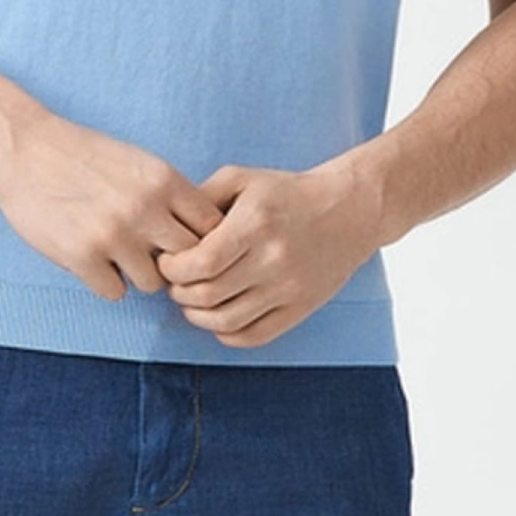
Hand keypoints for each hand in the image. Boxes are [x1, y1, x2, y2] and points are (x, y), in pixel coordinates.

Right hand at [0, 117, 225, 299]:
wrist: (23, 149)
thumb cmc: (81, 156)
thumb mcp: (138, 162)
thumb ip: (170, 196)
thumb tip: (203, 238)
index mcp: (164, 180)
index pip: (212, 228)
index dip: (202, 242)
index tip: (182, 243)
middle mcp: (145, 207)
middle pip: (189, 261)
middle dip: (174, 265)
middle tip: (152, 258)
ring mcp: (114, 234)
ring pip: (152, 283)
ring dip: (137, 275)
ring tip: (115, 256)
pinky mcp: (82, 256)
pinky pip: (115, 292)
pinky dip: (104, 282)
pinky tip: (90, 260)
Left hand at [155, 151, 391, 349]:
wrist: (349, 210)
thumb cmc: (287, 192)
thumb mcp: (242, 179)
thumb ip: (201, 198)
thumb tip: (167, 227)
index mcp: (255, 225)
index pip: (201, 263)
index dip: (173, 269)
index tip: (168, 263)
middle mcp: (272, 260)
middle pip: (207, 295)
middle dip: (179, 292)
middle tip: (176, 283)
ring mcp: (288, 289)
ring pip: (225, 321)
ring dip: (197, 316)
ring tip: (193, 301)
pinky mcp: (300, 309)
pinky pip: (253, 336)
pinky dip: (226, 333)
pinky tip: (219, 318)